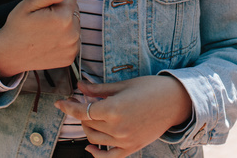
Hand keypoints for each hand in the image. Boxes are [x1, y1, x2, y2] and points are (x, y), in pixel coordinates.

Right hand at [0, 0, 78, 76]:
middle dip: (62, 12)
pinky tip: (49, 42)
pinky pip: (73, 41)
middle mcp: (72, 33)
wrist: (10, 55)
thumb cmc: (17, 28)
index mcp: (63, 17)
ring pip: (75, 26)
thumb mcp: (29, 5)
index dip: (57, 0)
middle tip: (43, 21)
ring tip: (45, 32)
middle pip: (74, 12)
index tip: (45, 9)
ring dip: (65, 26)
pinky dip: (64, 40)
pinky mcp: (70, 57)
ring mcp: (72, 47)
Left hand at [55, 76, 192, 156]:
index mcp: (114, 108)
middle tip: (81, 102)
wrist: (176, 102)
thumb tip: (80, 86)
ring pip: (94, 138)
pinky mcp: (132, 147)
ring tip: (91, 116)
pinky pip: (108, 156)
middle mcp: (117, 127)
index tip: (60, 103)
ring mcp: (124, 140)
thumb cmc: (151, 89)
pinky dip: (96, 154)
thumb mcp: (123, 85)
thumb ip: (99, 89)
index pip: (82, 111)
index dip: (68, 107)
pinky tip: (90, 147)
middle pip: (87, 124)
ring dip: (87, 127)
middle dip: (80, 113)